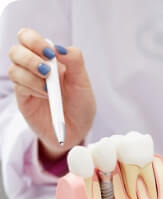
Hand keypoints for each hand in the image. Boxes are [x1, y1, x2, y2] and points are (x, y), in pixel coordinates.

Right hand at [8, 28, 95, 158]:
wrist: (77, 131)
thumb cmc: (80, 106)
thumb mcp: (83, 83)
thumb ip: (75, 62)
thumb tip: (59, 48)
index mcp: (48, 59)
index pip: (28, 37)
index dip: (34, 41)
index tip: (50, 54)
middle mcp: (34, 68)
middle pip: (16, 50)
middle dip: (30, 57)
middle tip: (47, 70)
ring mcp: (27, 83)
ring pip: (14, 68)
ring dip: (32, 75)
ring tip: (49, 88)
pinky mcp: (23, 98)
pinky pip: (18, 86)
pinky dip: (32, 88)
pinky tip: (46, 95)